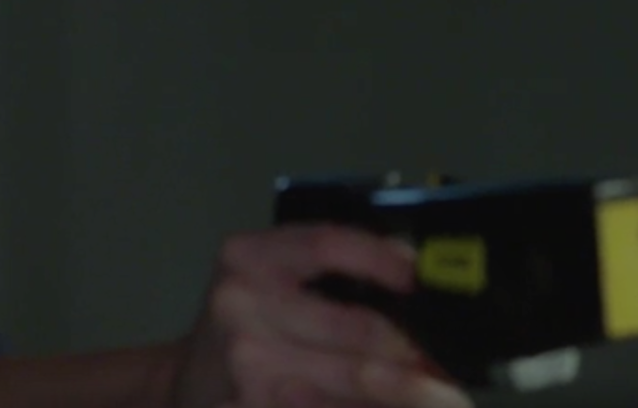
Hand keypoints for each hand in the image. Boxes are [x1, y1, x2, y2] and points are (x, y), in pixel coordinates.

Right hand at [162, 224, 472, 407]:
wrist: (185, 387)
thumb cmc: (242, 325)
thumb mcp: (265, 278)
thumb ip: (326, 268)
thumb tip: (414, 266)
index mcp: (246, 257)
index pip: (325, 245)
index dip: (382, 259)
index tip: (425, 276)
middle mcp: (240, 304)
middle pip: (355, 327)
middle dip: (414, 350)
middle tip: (452, 361)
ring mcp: (246, 364)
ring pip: (355, 380)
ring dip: (408, 391)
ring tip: (443, 392)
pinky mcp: (251, 407)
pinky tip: (395, 404)